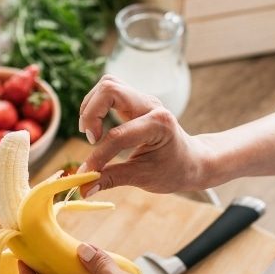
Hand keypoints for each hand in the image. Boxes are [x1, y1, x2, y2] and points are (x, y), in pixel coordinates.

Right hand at [77, 75, 214, 193]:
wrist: (192, 160)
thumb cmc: (173, 170)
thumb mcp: (144, 178)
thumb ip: (111, 180)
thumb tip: (82, 189)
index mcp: (159, 124)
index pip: (118, 135)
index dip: (98, 155)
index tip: (88, 172)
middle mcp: (151, 105)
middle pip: (110, 89)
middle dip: (91, 113)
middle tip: (91, 138)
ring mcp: (142, 99)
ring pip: (108, 84)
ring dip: (91, 106)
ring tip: (92, 132)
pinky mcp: (135, 100)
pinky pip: (110, 91)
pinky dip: (97, 105)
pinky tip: (98, 126)